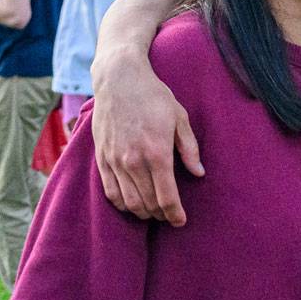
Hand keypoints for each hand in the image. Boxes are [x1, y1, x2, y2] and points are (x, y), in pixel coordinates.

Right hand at [93, 54, 204, 223]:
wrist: (118, 79)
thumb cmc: (153, 95)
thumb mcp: (179, 116)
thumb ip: (189, 148)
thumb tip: (199, 173)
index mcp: (157, 152)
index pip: (167, 196)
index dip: (175, 214)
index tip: (181, 221)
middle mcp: (134, 161)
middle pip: (148, 203)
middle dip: (160, 214)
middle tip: (169, 215)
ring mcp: (115, 161)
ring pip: (129, 202)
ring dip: (142, 212)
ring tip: (152, 211)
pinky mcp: (101, 158)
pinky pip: (110, 192)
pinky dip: (122, 204)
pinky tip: (132, 203)